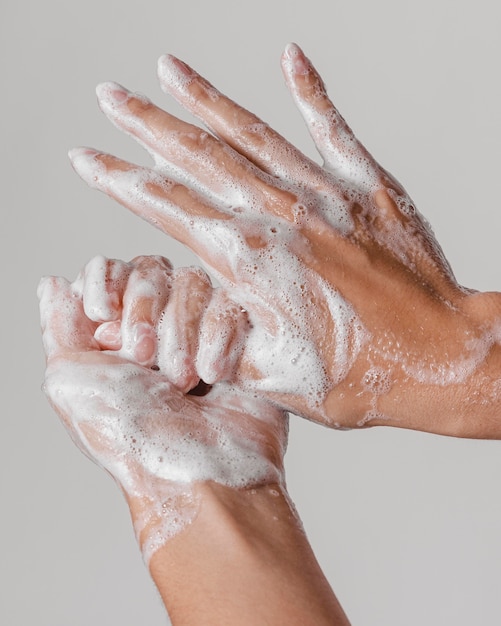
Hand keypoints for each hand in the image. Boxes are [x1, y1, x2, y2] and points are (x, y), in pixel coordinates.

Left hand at [38, 262, 286, 561]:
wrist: (199, 471)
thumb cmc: (133, 438)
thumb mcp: (70, 382)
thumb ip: (58, 326)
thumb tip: (52, 284)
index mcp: (114, 332)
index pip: (113, 269)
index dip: (110, 287)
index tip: (105, 320)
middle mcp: (157, 325)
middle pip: (153, 269)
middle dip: (146, 313)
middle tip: (144, 360)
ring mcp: (200, 328)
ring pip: (193, 282)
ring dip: (182, 333)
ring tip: (183, 381)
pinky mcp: (238, 335)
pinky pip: (231, 303)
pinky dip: (219, 337)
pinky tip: (216, 374)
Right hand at [68, 44, 500, 435]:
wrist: (443, 359)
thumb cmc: (363, 377)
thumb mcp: (273, 376)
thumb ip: (222, 339)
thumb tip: (192, 318)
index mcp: (251, 262)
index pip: (168, 209)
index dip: (121, 181)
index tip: (89, 158)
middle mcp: (283, 216)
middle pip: (199, 158)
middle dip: (146, 125)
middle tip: (110, 97)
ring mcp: (328, 195)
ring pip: (253, 134)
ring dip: (206, 100)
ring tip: (169, 70)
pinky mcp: (369, 188)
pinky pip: (333, 128)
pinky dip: (310, 91)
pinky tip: (290, 57)